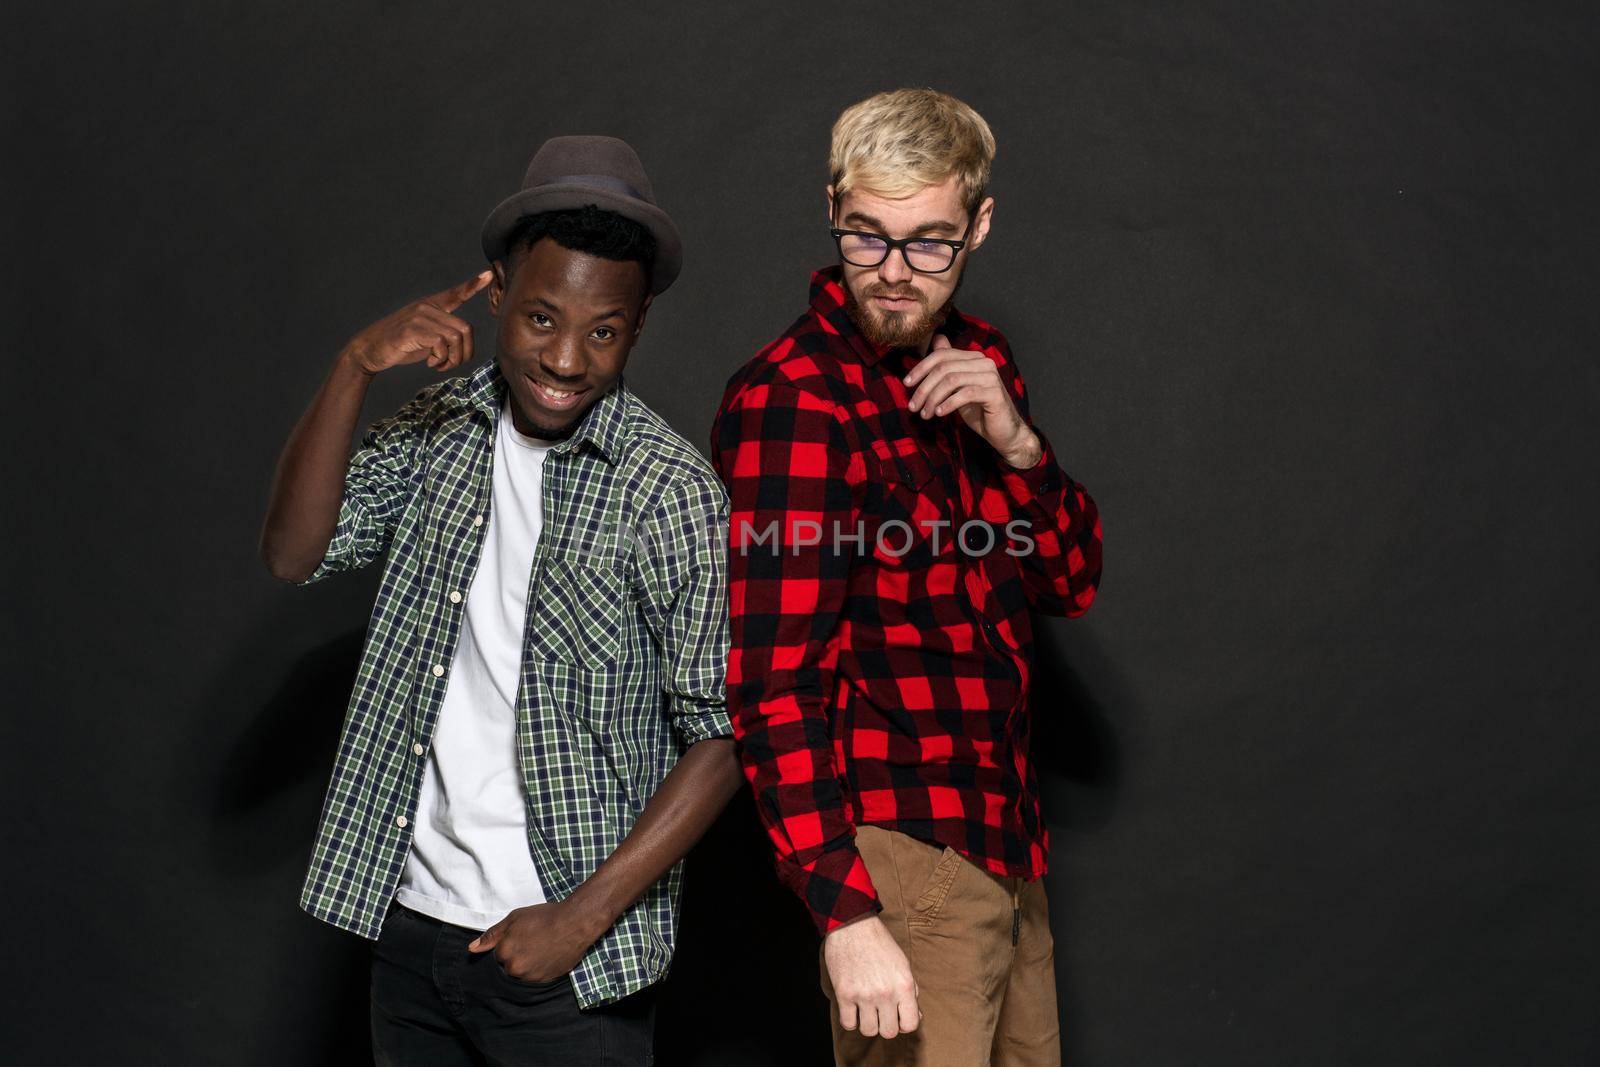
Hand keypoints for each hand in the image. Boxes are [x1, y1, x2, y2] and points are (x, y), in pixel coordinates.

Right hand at [339, 269, 492, 376]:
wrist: (369, 350)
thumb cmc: (399, 345)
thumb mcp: (425, 338)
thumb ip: (443, 335)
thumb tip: (462, 345)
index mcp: (430, 306)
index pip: (455, 294)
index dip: (472, 285)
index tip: (489, 275)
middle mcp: (426, 307)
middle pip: (465, 329)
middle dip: (464, 353)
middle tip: (450, 364)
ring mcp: (419, 317)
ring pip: (456, 338)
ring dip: (452, 359)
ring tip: (440, 364)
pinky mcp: (412, 330)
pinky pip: (441, 344)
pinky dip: (441, 359)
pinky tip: (431, 363)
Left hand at [465, 897, 608, 983]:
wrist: (575, 923)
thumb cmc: (545, 917)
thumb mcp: (515, 918)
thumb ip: (492, 935)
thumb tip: (472, 949)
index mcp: (505, 952)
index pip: (498, 955)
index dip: (509, 944)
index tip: (522, 936)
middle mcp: (515, 968)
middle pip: (509, 966)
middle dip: (517, 956)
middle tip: (533, 942)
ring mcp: (531, 977)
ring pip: (522, 973)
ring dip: (528, 964)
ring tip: (542, 948)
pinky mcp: (546, 981)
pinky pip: (536, 978)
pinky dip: (540, 969)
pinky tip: (548, 955)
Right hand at [823, 915, 919, 1038]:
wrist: (853, 925)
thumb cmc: (880, 943)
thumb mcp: (903, 964)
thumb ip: (911, 991)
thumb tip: (917, 1015)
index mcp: (904, 985)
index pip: (910, 1024)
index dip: (904, 1024)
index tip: (897, 1016)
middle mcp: (886, 992)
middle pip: (889, 1032)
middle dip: (886, 1025)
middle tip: (880, 1012)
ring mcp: (864, 994)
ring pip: (869, 1031)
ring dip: (867, 1023)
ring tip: (866, 1009)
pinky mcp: (844, 993)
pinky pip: (848, 1024)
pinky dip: (850, 1020)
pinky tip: (852, 1008)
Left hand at [903, 334, 1041, 467]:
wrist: (1003, 432)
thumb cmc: (979, 410)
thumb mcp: (958, 387)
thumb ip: (948, 366)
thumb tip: (936, 338)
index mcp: (973, 358)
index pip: (941, 355)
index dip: (920, 368)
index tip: (906, 384)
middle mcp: (983, 362)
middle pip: (944, 368)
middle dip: (924, 388)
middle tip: (913, 406)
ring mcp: (990, 376)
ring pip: (952, 381)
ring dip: (933, 399)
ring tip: (925, 414)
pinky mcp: (994, 393)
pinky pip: (965, 394)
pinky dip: (948, 404)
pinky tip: (939, 413)